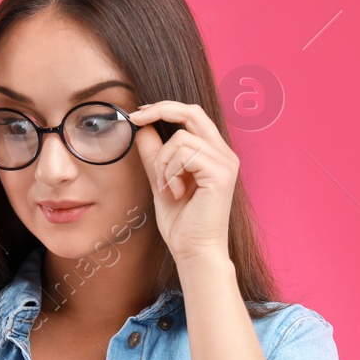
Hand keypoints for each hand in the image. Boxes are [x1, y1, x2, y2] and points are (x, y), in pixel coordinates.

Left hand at [131, 101, 238, 264]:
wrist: (193, 251)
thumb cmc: (182, 223)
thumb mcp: (161, 180)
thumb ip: (154, 155)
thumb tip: (141, 128)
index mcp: (213, 153)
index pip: (192, 115)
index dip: (165, 108)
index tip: (137, 115)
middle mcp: (224, 154)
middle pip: (192, 112)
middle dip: (160, 110)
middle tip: (134, 119)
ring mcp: (225, 162)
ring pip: (181, 137)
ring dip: (163, 162)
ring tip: (167, 188)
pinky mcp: (220, 173)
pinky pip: (185, 153)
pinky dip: (171, 172)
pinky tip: (176, 192)